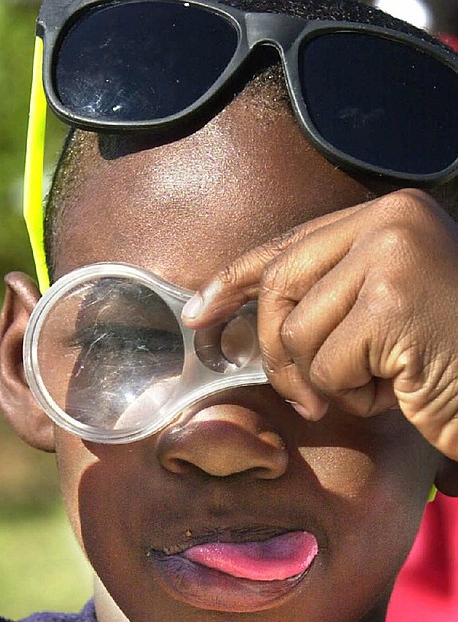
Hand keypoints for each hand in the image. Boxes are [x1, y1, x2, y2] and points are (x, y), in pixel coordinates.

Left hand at [182, 189, 457, 459]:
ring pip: (297, 333)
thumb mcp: (385, 314)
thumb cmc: (449, 360)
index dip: (236, 280)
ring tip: (385, 382)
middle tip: (309, 396)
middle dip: (278, 354)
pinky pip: (326, 364)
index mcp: (389, 215)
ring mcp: (393, 255)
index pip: (289, 245)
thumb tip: (251, 312)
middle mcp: (391, 221)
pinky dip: (353, 394)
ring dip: (329, 380)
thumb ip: (331, 297)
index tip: (199, 310)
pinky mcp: (393, 302)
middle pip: (279, 287)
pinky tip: (400, 389)